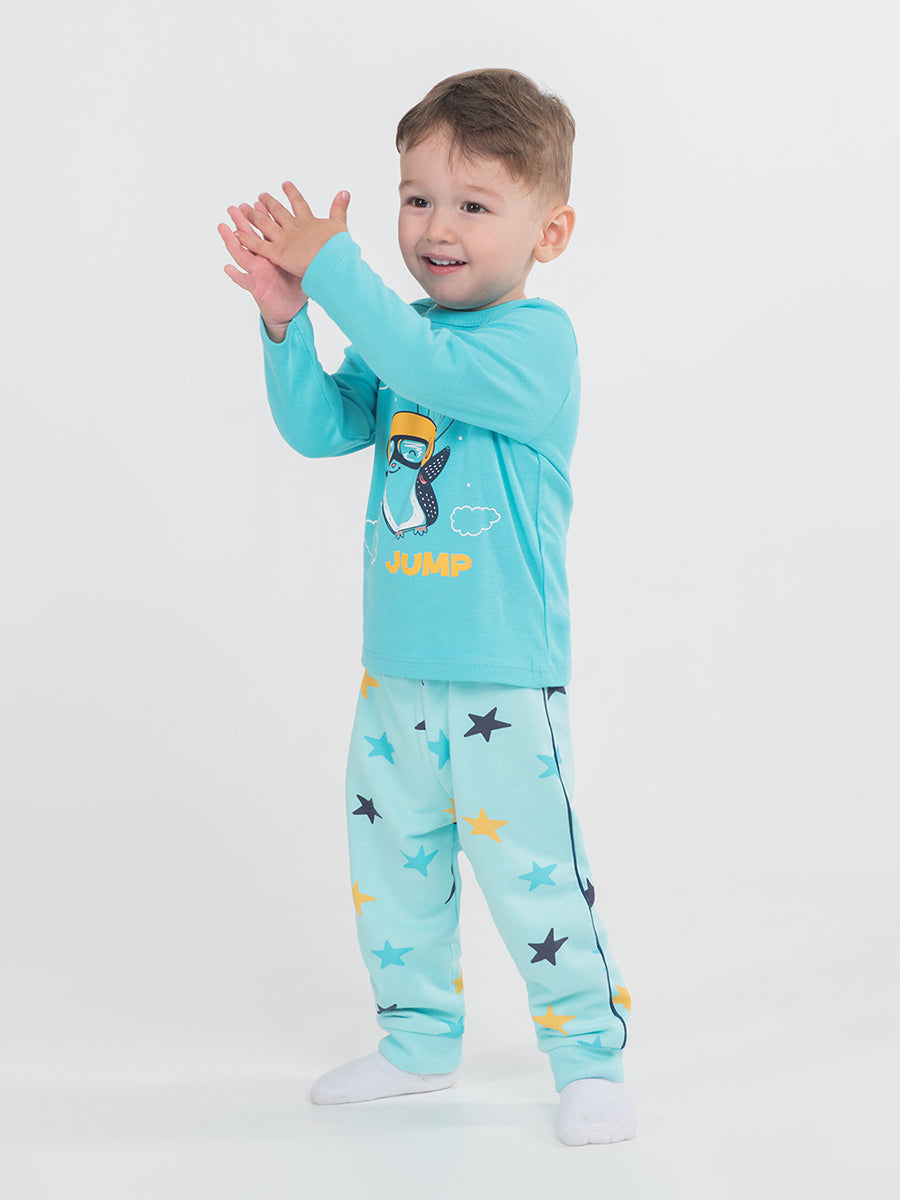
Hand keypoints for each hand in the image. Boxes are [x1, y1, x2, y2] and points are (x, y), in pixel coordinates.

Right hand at [218, 202, 308, 337]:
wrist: (291, 313)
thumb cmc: (295, 290)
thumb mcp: (303, 267)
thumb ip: (309, 250)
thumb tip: (323, 235)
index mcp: (274, 254)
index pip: (267, 232)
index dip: (263, 217)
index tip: (259, 201)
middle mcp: (263, 261)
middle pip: (251, 238)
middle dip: (243, 222)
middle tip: (235, 207)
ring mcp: (258, 274)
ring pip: (242, 255)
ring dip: (231, 242)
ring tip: (223, 228)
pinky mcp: (257, 288)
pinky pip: (244, 282)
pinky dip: (236, 276)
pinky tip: (228, 268)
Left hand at [237, 182, 349, 282]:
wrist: (332, 262)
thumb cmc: (338, 248)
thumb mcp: (340, 225)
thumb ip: (339, 208)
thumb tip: (345, 192)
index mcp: (308, 221)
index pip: (298, 204)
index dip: (292, 193)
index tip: (285, 184)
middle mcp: (293, 227)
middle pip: (277, 211)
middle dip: (268, 202)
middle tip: (261, 195)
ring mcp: (284, 239)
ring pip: (264, 224)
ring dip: (252, 216)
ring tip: (242, 208)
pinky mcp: (278, 253)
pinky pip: (258, 245)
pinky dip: (247, 239)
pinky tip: (236, 233)